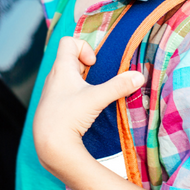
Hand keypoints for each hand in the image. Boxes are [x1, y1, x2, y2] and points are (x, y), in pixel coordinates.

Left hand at [32, 36, 144, 178]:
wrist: (50, 146)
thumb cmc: (68, 117)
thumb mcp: (96, 99)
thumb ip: (118, 86)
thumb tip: (139, 77)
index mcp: (61, 69)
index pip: (67, 42)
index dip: (84, 47)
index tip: (93, 64)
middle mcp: (53, 78)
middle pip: (70, 59)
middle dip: (86, 66)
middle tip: (97, 79)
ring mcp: (52, 93)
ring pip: (68, 77)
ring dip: (82, 81)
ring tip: (92, 94)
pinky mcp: (53, 107)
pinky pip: (66, 92)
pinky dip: (77, 94)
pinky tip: (84, 108)